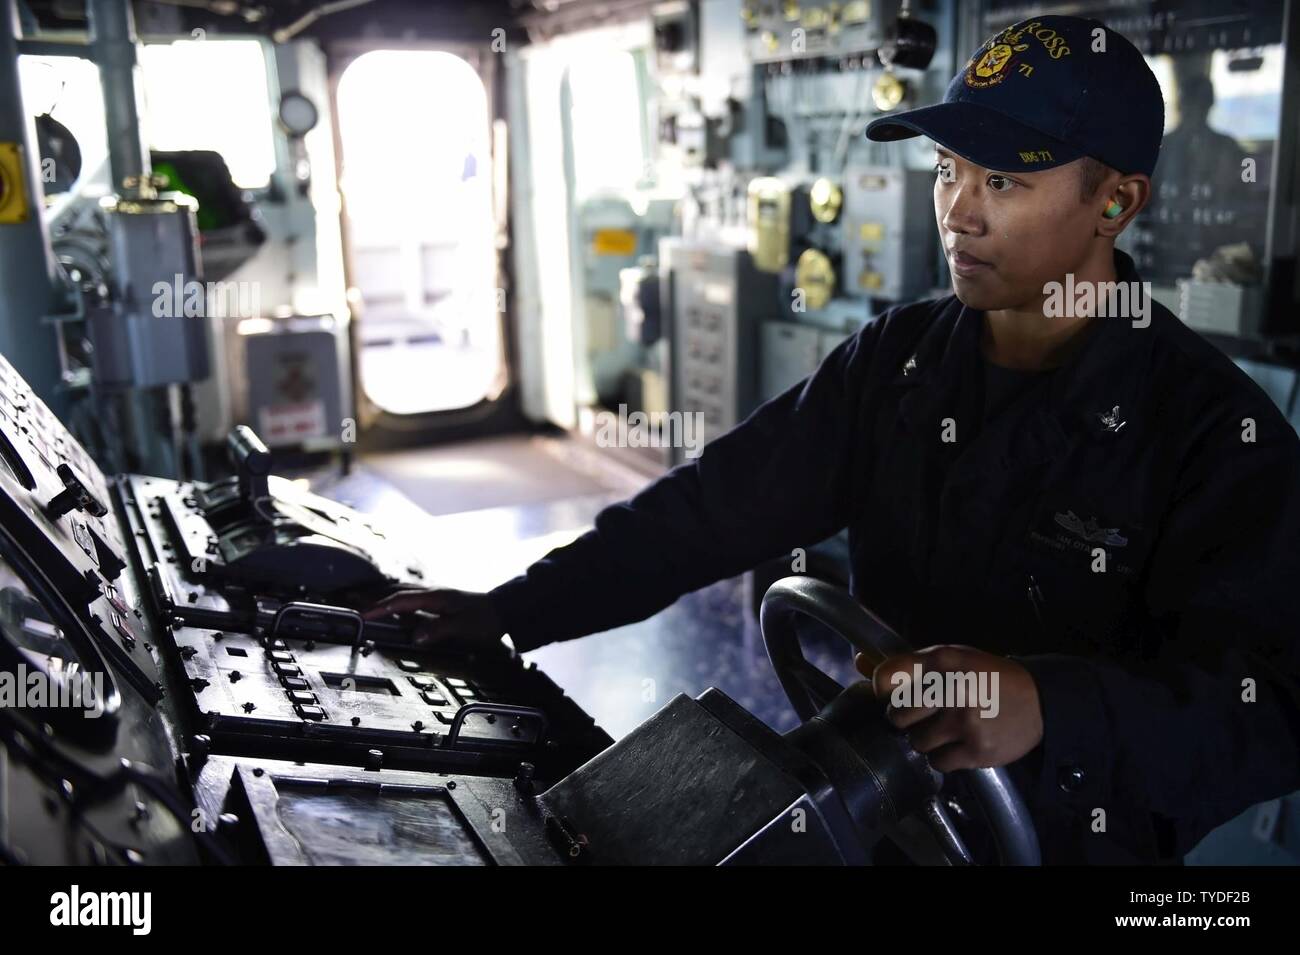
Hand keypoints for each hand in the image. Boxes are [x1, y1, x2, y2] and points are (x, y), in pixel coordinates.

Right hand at [362, 588, 503, 650]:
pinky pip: (408, 595)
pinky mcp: (437, 599)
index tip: (362, 614)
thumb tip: (416, 636)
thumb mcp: (464, 627)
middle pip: (395, 591)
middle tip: (348, 598)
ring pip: (400, 591)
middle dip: (371, 595)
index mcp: (435, 597)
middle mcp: (432, 592)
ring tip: (360, 596)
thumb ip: (439, 630)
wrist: (504, 609)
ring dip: (380, 594)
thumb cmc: (485, 619)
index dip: (380, 607)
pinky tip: (388, 601)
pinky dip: (392, 597)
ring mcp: (434, 594)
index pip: (400, 601)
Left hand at [855, 644, 1043, 772]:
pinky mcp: (977, 751)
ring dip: (924, 739)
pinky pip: (937, 762)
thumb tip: (859, 661)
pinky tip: (956, 743)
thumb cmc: (984, 676)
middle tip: (921, 715)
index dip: (884, 691)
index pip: (886, 679)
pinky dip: (942, 756)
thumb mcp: (948, 658)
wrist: (1038, 701)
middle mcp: (952, 689)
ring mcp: (965, 722)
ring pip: (916, 742)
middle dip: (904, 718)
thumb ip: (904, 664)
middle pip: (897, 716)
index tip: (893, 695)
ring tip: (942, 729)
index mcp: (942, 660)